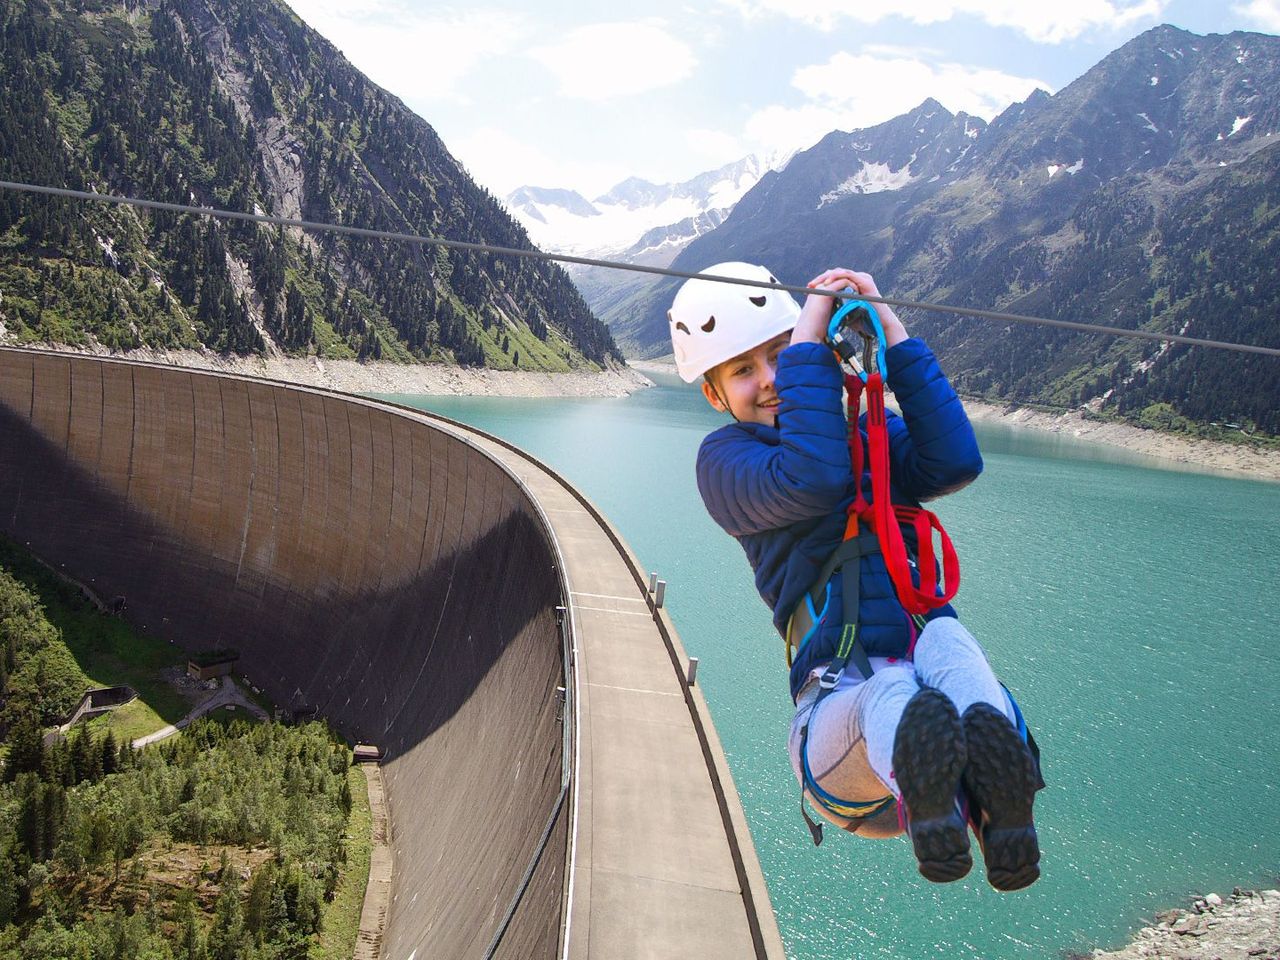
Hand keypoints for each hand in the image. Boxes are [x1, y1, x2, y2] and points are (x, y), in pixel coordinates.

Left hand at [792, 269, 906, 346]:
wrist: (878, 324)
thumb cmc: (862, 319)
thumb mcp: (844, 310)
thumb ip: (834, 305)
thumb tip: (818, 309)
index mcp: (852, 283)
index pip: (833, 278)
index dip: (820, 282)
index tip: (809, 289)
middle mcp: (857, 278)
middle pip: (835, 273)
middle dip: (821, 278)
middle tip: (810, 285)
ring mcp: (862, 278)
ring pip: (840, 272)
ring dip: (826, 277)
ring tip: (817, 284)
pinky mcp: (865, 280)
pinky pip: (848, 275)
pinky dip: (837, 277)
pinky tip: (828, 283)